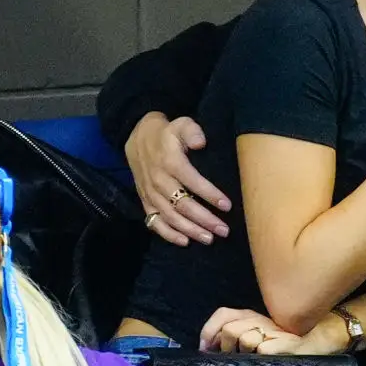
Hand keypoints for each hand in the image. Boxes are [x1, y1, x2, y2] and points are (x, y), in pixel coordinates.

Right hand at [126, 112, 231, 246]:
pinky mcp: (145, 200)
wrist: (137, 137)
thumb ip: (192, 131)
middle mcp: (158, 180)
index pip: (192, 181)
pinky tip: (184, 242)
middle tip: (224, 230)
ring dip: (189, 230)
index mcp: (170, 162)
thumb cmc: (168, 133)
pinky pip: (154, 221)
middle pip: (182, 205)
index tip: (227, 206)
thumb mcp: (181, 124)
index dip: (209, 194)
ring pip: (170, 217)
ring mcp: (150, 193)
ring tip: (209, 239)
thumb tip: (201, 142)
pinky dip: (167, 234)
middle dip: (204, 219)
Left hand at [200, 307, 347, 354]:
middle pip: (231, 330)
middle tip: (236, 358)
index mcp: (254, 316)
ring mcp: (275, 331)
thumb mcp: (262, 337)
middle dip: (228, 348)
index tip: (206, 348)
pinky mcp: (287, 343)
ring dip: (246, 353)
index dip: (210, 330)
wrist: (324, 339)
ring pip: (245, 339)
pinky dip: (263, 356)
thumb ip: (240, 337)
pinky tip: (271, 359)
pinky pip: (263, 350)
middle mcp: (262, 319)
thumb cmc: (291, 343)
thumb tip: (210, 348)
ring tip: (257, 359)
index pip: (224, 314)